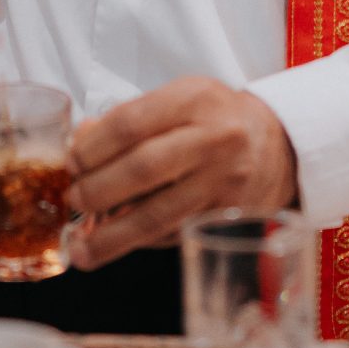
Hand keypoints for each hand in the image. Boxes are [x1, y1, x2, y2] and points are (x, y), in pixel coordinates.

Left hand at [65, 77, 298, 269]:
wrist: (277, 144)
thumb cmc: (213, 117)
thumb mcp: (178, 99)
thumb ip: (129, 119)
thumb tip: (79, 145)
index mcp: (194, 99)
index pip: (132, 122)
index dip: (94, 147)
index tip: (71, 163)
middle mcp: (213, 138)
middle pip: (144, 169)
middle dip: (98, 189)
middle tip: (73, 199)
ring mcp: (222, 181)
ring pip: (158, 214)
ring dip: (112, 235)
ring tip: (80, 248)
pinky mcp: (225, 217)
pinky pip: (173, 234)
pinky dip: (139, 242)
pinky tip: (114, 246)